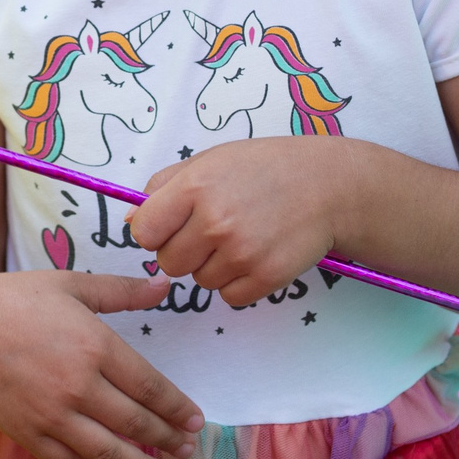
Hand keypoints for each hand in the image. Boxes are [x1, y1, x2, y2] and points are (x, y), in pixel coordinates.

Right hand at [0, 268, 202, 458]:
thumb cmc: (16, 299)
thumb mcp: (71, 284)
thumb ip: (121, 290)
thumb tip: (164, 286)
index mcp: (94, 345)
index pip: (150, 387)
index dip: (177, 408)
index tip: (196, 421)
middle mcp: (78, 385)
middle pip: (135, 423)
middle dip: (167, 440)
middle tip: (188, 450)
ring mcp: (53, 415)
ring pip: (108, 452)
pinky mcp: (29, 434)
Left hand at [129, 137, 368, 307]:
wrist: (326, 185)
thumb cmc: (263, 168)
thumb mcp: (208, 161)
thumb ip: (164, 187)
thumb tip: (132, 223)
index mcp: (194, 187)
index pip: (143, 232)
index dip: (154, 231)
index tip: (170, 225)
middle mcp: (215, 221)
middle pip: (168, 263)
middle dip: (182, 251)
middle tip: (210, 232)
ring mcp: (242, 252)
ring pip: (199, 281)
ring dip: (213, 266)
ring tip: (240, 237)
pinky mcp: (266, 277)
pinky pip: (230, 297)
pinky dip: (238, 283)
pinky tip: (255, 255)